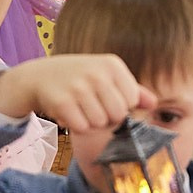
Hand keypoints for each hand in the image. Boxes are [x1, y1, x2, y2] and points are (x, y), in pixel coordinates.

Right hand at [0, 55, 149, 133]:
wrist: (37, 76)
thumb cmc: (77, 78)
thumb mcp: (105, 76)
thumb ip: (131, 90)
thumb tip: (154, 103)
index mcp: (112, 65)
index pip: (131, 101)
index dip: (119, 107)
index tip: (105, 99)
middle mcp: (97, 73)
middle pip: (118, 115)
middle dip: (105, 118)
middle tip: (90, 106)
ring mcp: (78, 86)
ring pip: (100, 123)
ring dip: (89, 122)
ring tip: (78, 108)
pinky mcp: (62, 101)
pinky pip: (81, 127)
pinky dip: (75, 125)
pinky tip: (68, 112)